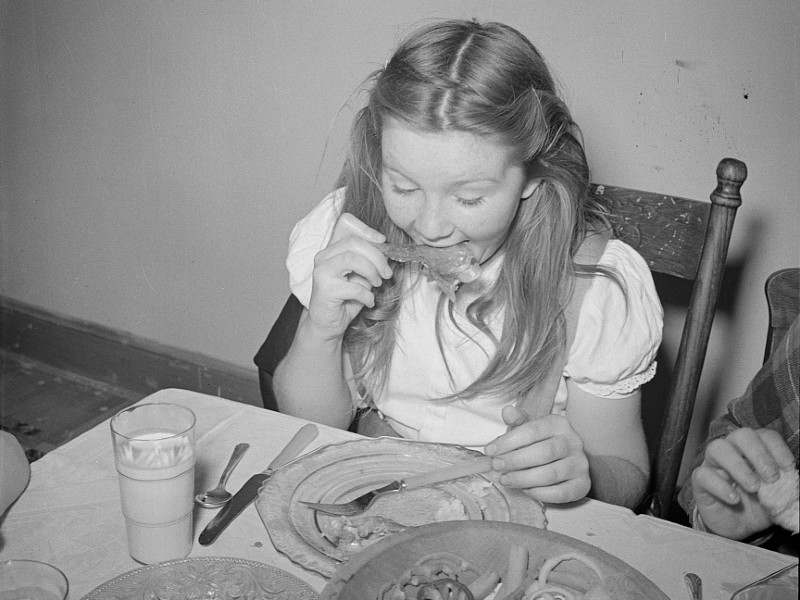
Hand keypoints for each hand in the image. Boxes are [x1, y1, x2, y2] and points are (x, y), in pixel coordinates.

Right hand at [306, 213, 391, 338]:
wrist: (329, 324)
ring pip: (352, 259)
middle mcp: (324, 256)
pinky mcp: (324, 289)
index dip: (367, 229)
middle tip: (387, 272)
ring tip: (378, 284)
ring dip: (372, 272)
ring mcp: (322, 271)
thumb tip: (388, 249)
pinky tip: (368, 302)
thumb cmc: (347, 298)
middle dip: (377, 257)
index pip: (346, 222)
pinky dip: (367, 295)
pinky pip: (354, 287)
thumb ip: (370, 259)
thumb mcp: (363, 274)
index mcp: (333, 248)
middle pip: (355, 242)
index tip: (382, 243)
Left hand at [484, 405, 590, 503]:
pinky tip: (525, 490)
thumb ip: (517, 421)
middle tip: (496, 466)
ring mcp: (580, 464)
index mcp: (559, 424)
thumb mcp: (528, 429)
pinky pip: (561, 493)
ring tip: (505, 479)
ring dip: (523, 479)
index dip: (508, 441)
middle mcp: (574, 442)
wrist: (564, 461)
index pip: (533, 430)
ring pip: (550, 474)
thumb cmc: (540, 443)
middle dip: (515, 461)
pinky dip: (539, 493)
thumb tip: (506, 411)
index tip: (490, 451)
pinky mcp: (583, 485)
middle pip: (543, 452)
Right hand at [691, 427, 794, 539]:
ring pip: (717, 448)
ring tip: (753, 487)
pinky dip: (720, 486)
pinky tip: (734, 498)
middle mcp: (732, 451)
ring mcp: (713, 464)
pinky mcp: (700, 481)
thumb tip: (799, 482)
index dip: (777, 448)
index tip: (789, 467)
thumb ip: (789, 487)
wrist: (738, 526)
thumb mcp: (779, 496)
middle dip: (759, 454)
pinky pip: (703, 475)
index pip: (765, 436)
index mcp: (754, 451)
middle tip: (771, 477)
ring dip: (738, 465)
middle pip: (741, 435)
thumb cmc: (758, 505)